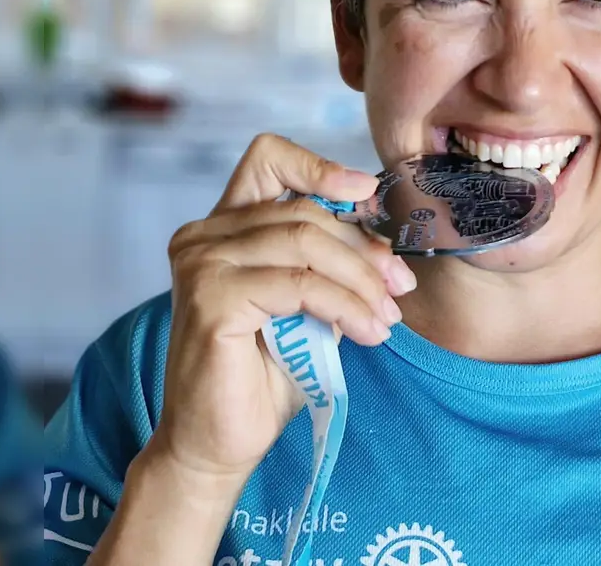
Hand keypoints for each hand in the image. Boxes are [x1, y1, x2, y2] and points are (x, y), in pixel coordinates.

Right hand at [147, 133, 414, 488]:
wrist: (219, 442)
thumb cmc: (261, 376)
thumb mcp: (304, 305)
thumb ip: (325, 264)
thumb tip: (382, 244)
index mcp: (221, 228)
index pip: (266, 159)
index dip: (319, 165)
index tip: (368, 193)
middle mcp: (202, 236)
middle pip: (302, 211)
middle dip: (363, 248)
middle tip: (399, 288)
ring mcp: (201, 264)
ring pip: (305, 243)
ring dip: (360, 282)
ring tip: (385, 318)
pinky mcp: (212, 298)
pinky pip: (299, 284)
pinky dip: (344, 306)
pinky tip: (366, 332)